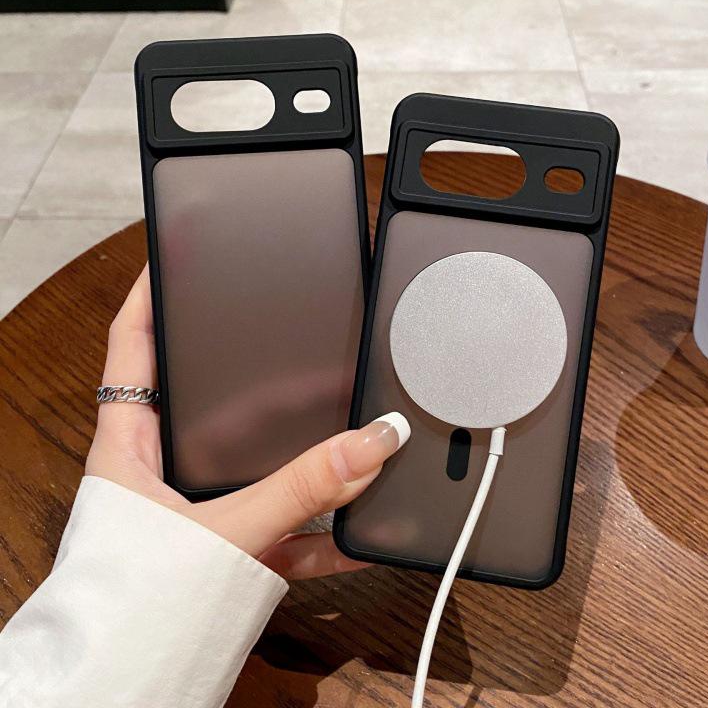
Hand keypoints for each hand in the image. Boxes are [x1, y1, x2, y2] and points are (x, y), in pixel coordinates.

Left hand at [86, 266, 409, 578]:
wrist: (122, 692)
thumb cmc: (130, 608)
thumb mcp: (222, 534)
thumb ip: (300, 492)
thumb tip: (370, 444)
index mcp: (131, 446)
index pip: (133, 345)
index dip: (154, 294)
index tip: (181, 257)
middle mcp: (163, 472)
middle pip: (210, 399)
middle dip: (254, 373)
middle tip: (291, 340)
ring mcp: (200, 514)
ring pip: (259, 466)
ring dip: (304, 458)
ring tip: (343, 428)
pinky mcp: (231, 553)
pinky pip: (285, 528)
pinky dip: (323, 530)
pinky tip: (361, 527)